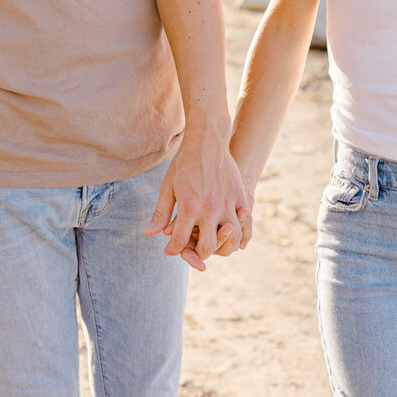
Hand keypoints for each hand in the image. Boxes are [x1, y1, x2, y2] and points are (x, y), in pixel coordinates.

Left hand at [144, 129, 251, 270]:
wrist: (207, 141)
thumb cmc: (184, 163)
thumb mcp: (168, 186)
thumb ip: (161, 213)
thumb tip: (150, 234)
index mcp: (189, 206)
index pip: (180, 241)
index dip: (173, 250)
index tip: (171, 250)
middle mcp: (209, 207)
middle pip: (208, 247)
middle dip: (199, 255)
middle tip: (194, 251)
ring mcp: (227, 203)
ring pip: (232, 239)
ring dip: (223, 247)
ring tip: (215, 245)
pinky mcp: (240, 197)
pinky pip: (246, 224)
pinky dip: (241, 235)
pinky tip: (234, 237)